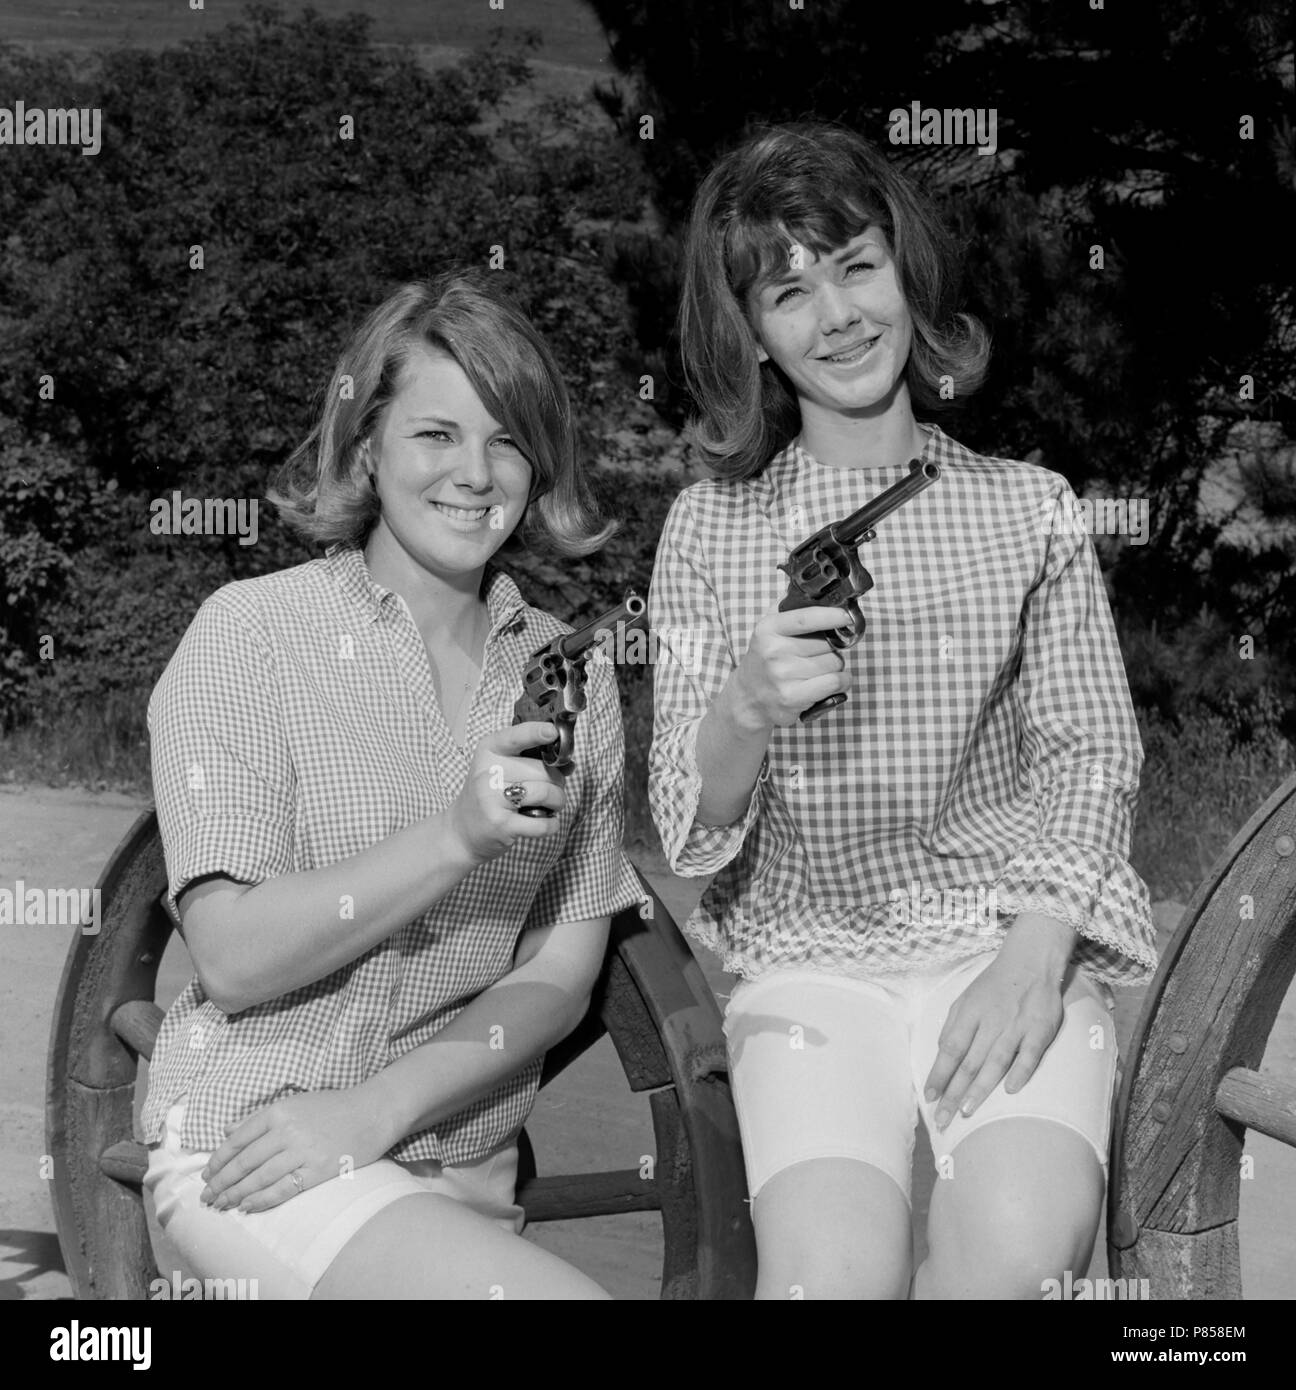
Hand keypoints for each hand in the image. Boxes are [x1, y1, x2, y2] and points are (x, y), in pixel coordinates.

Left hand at [199, 1086, 392, 1213]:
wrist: (373, 1111)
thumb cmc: (333, 1106)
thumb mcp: (294, 1102)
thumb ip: (259, 1117)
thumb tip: (227, 1131)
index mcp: (278, 1111)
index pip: (238, 1140)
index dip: (218, 1160)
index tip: (206, 1175)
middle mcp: (286, 1131)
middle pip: (244, 1162)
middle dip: (221, 1182)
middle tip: (207, 1197)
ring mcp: (302, 1152)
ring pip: (259, 1178)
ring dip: (236, 1195)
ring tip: (222, 1205)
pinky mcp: (317, 1170)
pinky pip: (283, 1189)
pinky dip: (262, 1200)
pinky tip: (247, 1207)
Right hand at [445, 722, 566, 865]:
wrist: (461, 832)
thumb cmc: (490, 796)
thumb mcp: (503, 770)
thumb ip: (534, 761)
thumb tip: (569, 764)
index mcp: (489, 752)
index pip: (516, 737)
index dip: (537, 732)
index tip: (552, 732)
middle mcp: (488, 772)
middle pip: (543, 770)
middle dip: (558, 782)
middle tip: (554, 790)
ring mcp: (492, 799)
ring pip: (546, 793)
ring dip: (558, 802)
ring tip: (551, 806)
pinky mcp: (500, 824)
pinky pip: (542, 823)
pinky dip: (552, 824)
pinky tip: (547, 821)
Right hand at [729, 601, 853, 730]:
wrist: (748, 699)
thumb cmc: (765, 660)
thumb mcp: (768, 629)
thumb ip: (788, 607)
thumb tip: (817, 591)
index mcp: (768, 629)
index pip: (806, 618)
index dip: (831, 616)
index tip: (847, 616)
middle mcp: (773, 651)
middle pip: (827, 644)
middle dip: (832, 648)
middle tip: (818, 654)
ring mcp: (782, 676)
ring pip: (835, 663)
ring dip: (835, 667)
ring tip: (819, 671)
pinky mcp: (792, 697)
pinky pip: (835, 682)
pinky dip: (841, 682)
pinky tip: (832, 683)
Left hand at [923, 916, 1076, 1129]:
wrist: (1030, 961)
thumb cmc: (994, 985)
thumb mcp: (965, 999)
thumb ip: (953, 1026)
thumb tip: (940, 1054)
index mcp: (968, 1014)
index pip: (949, 1049)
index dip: (939, 1074)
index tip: (929, 1097)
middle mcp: (990, 1021)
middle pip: (969, 1062)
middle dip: (954, 1093)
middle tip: (943, 1120)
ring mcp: (1016, 1026)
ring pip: (995, 1061)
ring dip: (980, 1088)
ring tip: (967, 1111)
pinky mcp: (1040, 1029)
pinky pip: (1030, 1054)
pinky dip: (1020, 1071)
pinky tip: (1009, 1090)